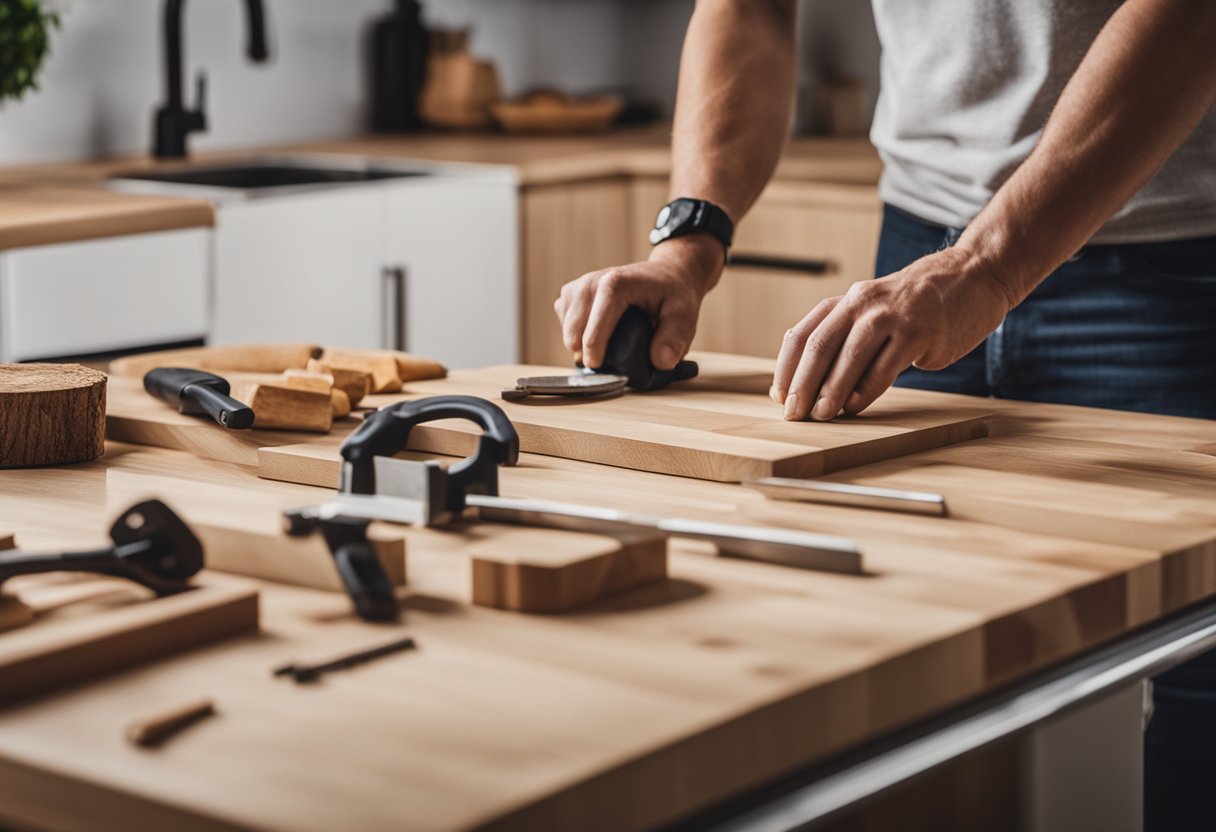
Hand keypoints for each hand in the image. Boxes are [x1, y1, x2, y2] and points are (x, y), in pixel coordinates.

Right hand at [554, 235, 723, 369]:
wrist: (666, 274)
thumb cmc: (674, 295)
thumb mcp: (685, 315)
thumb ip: (675, 339)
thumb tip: (661, 363)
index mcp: (614, 284)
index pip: (593, 328)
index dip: (595, 354)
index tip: (601, 370)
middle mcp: (591, 282)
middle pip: (574, 333)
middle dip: (589, 353)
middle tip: (613, 361)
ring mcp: (578, 286)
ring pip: (566, 330)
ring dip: (582, 346)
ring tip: (608, 346)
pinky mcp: (571, 292)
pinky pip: (564, 323)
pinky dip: (576, 335)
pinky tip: (597, 334)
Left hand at [771, 247, 1016, 419]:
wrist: (974, 276)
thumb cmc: (918, 304)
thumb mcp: (875, 309)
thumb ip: (846, 337)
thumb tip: (809, 383)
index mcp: (847, 300)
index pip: (802, 334)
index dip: (786, 369)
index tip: (778, 397)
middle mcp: (863, 303)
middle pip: (819, 345)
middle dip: (801, 383)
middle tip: (792, 413)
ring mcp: (892, 315)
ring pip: (849, 356)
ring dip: (831, 390)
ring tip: (821, 415)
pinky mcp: (920, 332)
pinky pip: (885, 367)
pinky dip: (865, 391)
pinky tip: (854, 407)